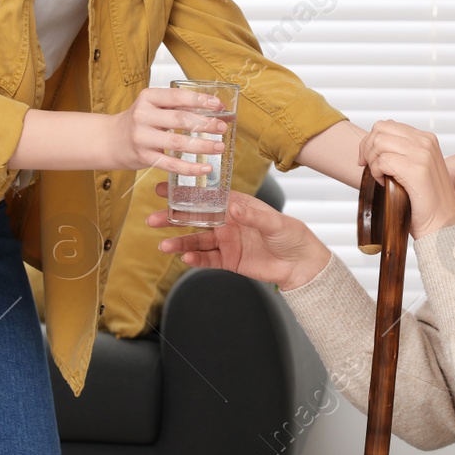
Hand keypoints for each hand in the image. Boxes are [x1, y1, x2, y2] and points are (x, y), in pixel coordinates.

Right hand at [110, 87, 228, 175]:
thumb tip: (218, 109)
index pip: (177, 96)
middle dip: (205, 124)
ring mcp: (142, 137)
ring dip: (202, 146)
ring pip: (177, 143)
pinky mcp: (143, 157)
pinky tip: (205, 168)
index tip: (218, 105)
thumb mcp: (155, 107)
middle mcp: (143, 115)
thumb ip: (180, 107)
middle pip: (180, 119)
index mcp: (148, 97)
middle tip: (223, 127)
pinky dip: (190, 168)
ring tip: (219, 147)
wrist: (111, 140)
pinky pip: (171, 164)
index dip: (200, 100)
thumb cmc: (141, 122)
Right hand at [148, 185, 331, 290]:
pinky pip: (208, 259)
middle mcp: (228, 221)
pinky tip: (185, 258)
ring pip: (197, 241)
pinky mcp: (229, 260)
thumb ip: (253, 216)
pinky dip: (195, 259)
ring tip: (163, 245)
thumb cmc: (291, 236)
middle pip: (196, 218)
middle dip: (174, 218)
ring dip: (180, 242)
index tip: (166, 188)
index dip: (187, 192)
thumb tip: (233, 207)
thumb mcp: (274, 223)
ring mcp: (227, 241)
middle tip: (153, 219)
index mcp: (238, 205)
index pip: (208, 196)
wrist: (301, 265)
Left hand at [357, 120, 454, 238]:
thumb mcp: (416, 168)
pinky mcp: (416, 170)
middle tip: (368, 168)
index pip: (387, 125)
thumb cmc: (425, 202)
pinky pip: (382, 161)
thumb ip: (401, 151)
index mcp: (426, 139)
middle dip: (367, 149)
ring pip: (379, 143)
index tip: (367, 160)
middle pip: (380, 129)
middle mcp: (426, 142)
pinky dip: (376, 173)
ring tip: (381, 177)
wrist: (442, 225)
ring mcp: (422, 154)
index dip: (371, 141)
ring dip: (372, 162)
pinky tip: (385, 184)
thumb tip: (373, 142)